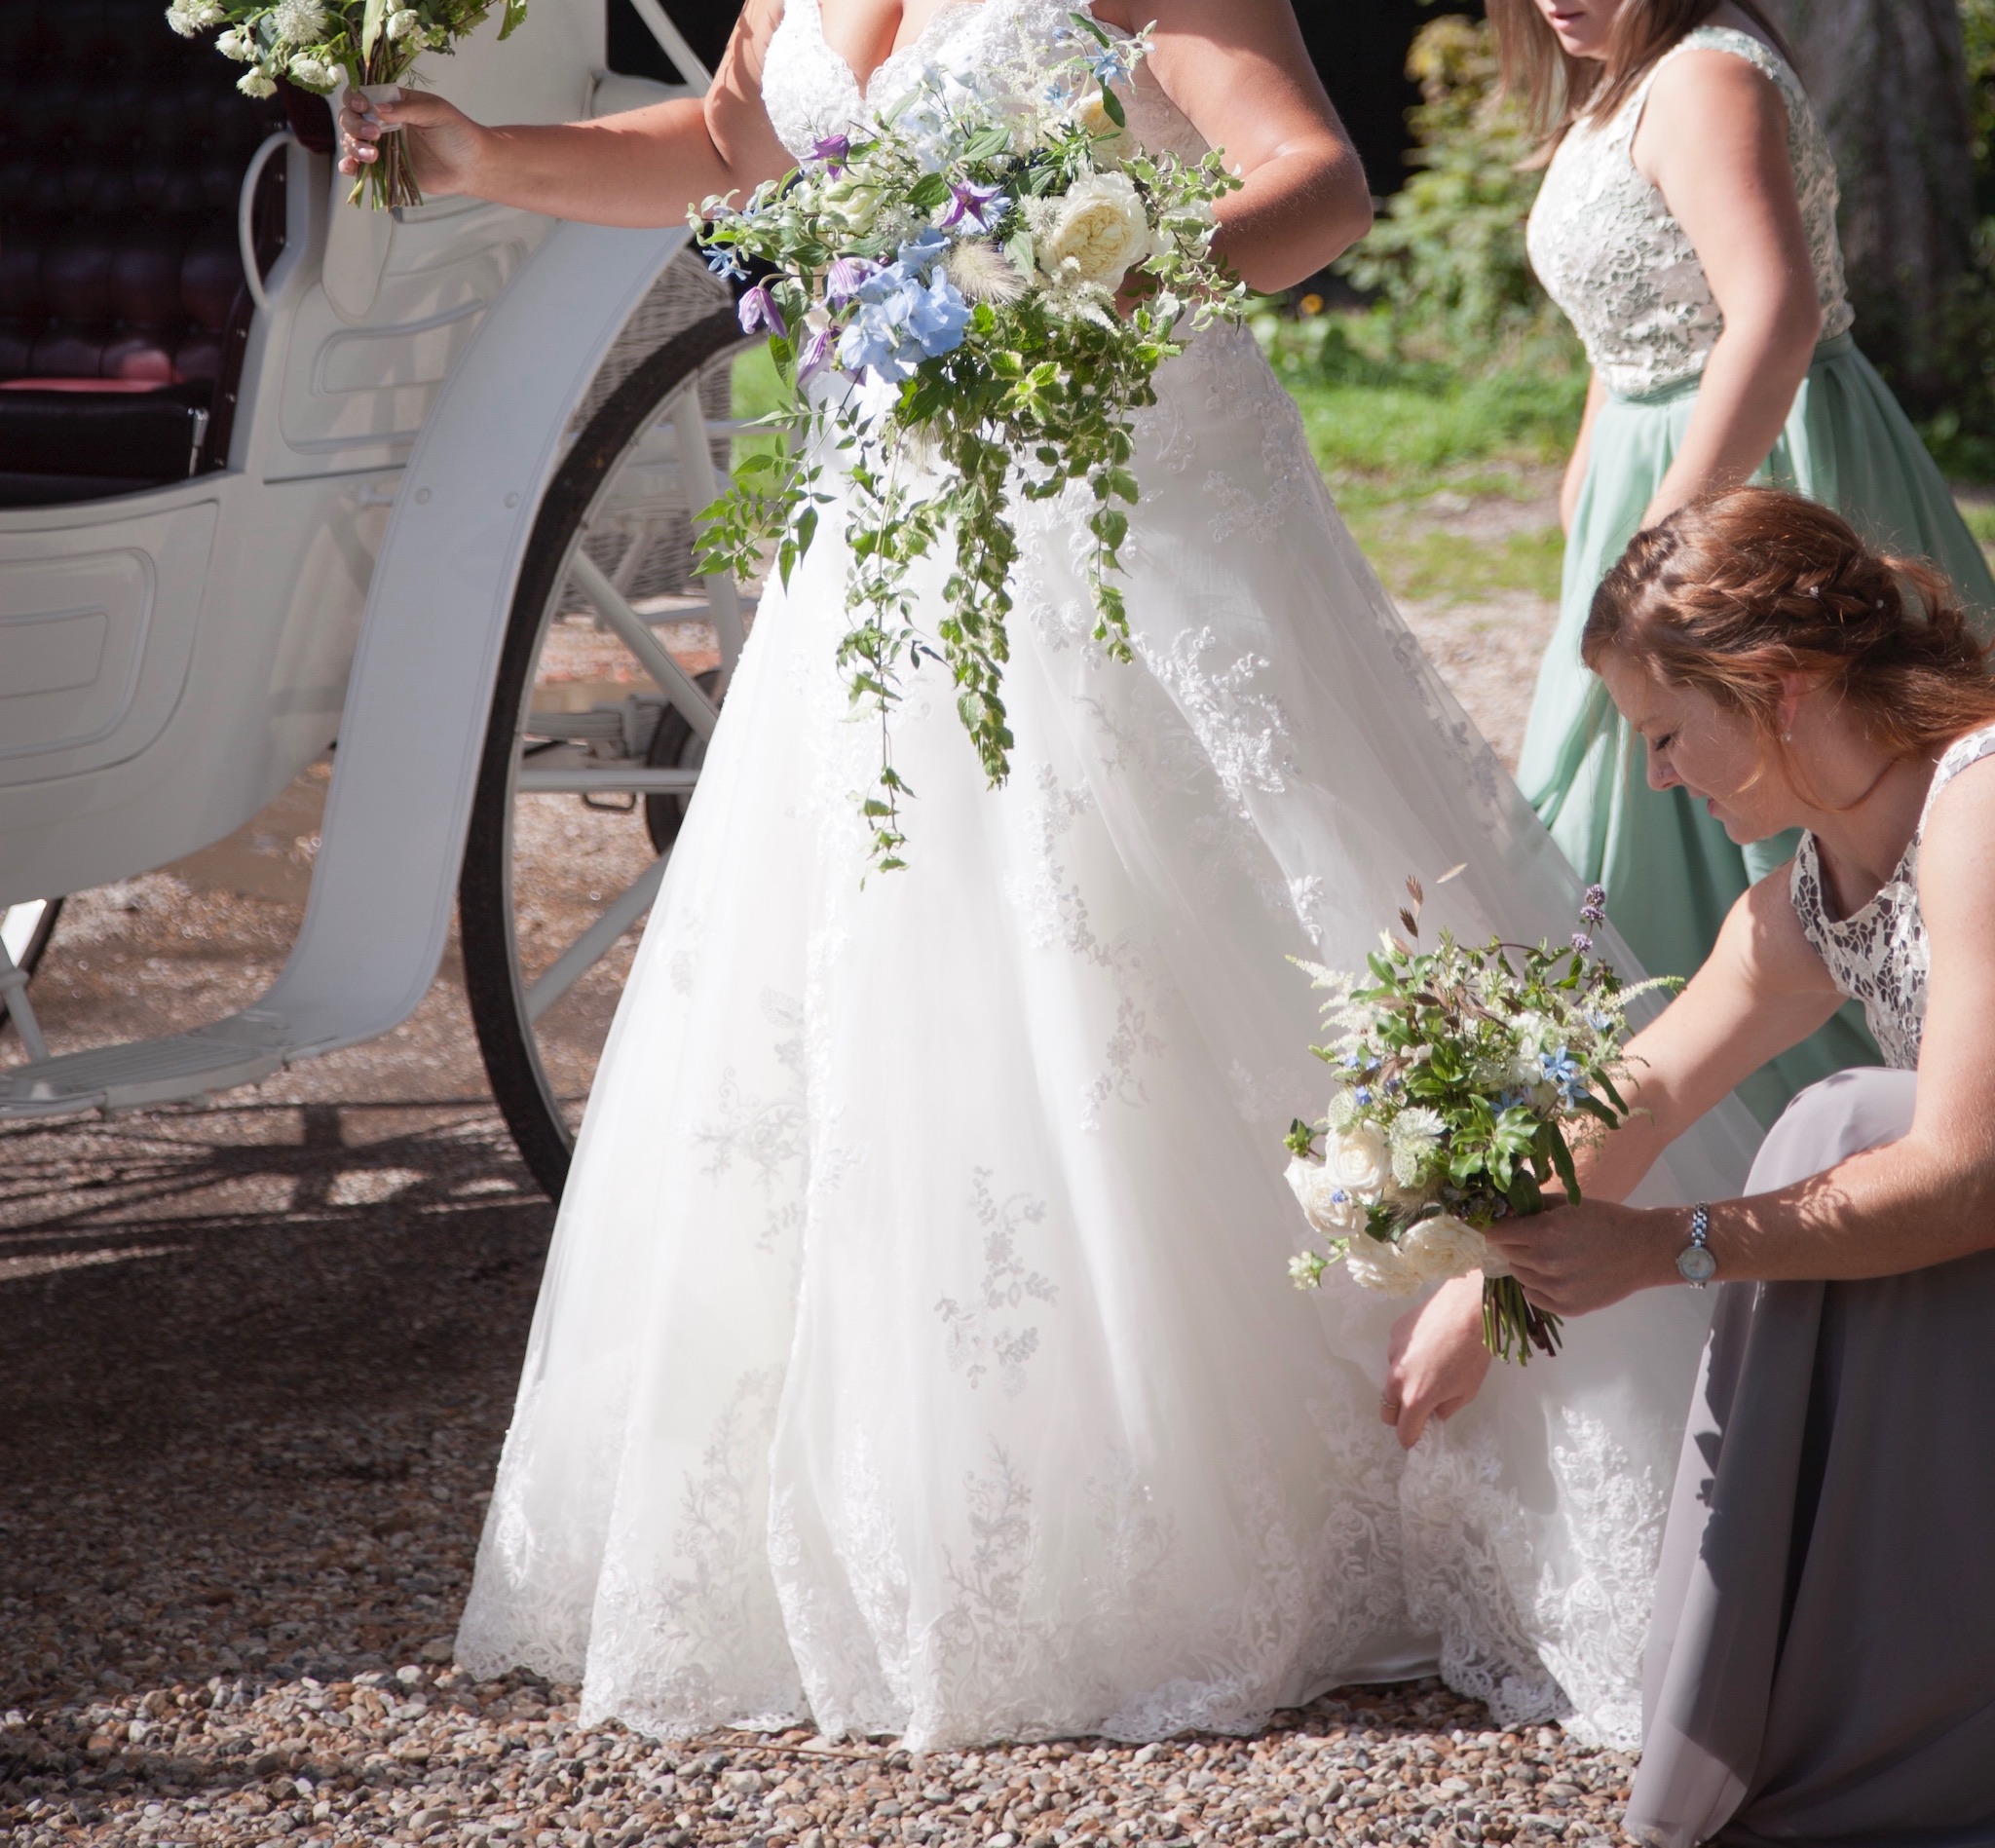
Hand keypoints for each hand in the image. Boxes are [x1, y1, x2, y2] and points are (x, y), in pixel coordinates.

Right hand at [339, 84, 486, 198]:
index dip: (354, 99)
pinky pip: (361, 167)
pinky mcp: (386, 169)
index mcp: (393, 103)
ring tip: (373, 155)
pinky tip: (350, 167)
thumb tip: (377, 108)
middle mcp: (382, 123)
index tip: (363, 107)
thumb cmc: (458, 134)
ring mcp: (383, 146)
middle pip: (350, 118)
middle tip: (375, 135)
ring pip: (352, 142)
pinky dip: (350, 167)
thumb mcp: (436, 113)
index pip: (361, 95)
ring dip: (354, 147)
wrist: (472, 166)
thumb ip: (407, 110)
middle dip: (355, 125)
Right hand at [1381, 1275, 1490, 1448]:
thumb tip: (1434, 1413)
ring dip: (1404, 1382)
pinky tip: (1428, 1344)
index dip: (1410, 1439)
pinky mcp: (1393, 1333)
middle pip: (1387, 1409)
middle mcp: (1396, 1378)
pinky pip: (1396, 1354)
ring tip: (1429, 1367)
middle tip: (1419, 1408)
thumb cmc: (1472, 1353)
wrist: (1467, 1308)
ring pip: (1392, 1379)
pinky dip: (1408, 1357)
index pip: (1404, 1431)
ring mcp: (1392, 1353)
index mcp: (1416, 1398)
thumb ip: (1445, 1409)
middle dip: (1400, 1415)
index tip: (1416, 1439)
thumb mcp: (1467, 1391)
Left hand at [1483, 1200, 1681, 1317]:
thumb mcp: (1567, 1204)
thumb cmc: (1606, 1220)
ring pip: (1520, 1276)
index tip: (1504, 1227)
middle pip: (1507, 1254)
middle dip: (1515, 1245)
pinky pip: (1534, 1296)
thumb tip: (1505, 1211)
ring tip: (1550, 1256)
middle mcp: (1544, 1262)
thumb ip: (1533, 1208)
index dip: (1498, 1229)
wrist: (1643, 1249)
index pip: (1496, 1234)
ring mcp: (1556, 1288)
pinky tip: (1555, 1274)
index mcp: (1542, 1232)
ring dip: (1527, 1265)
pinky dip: (1538, 1286)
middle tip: (1534, 1240)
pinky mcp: (1567, 1307)